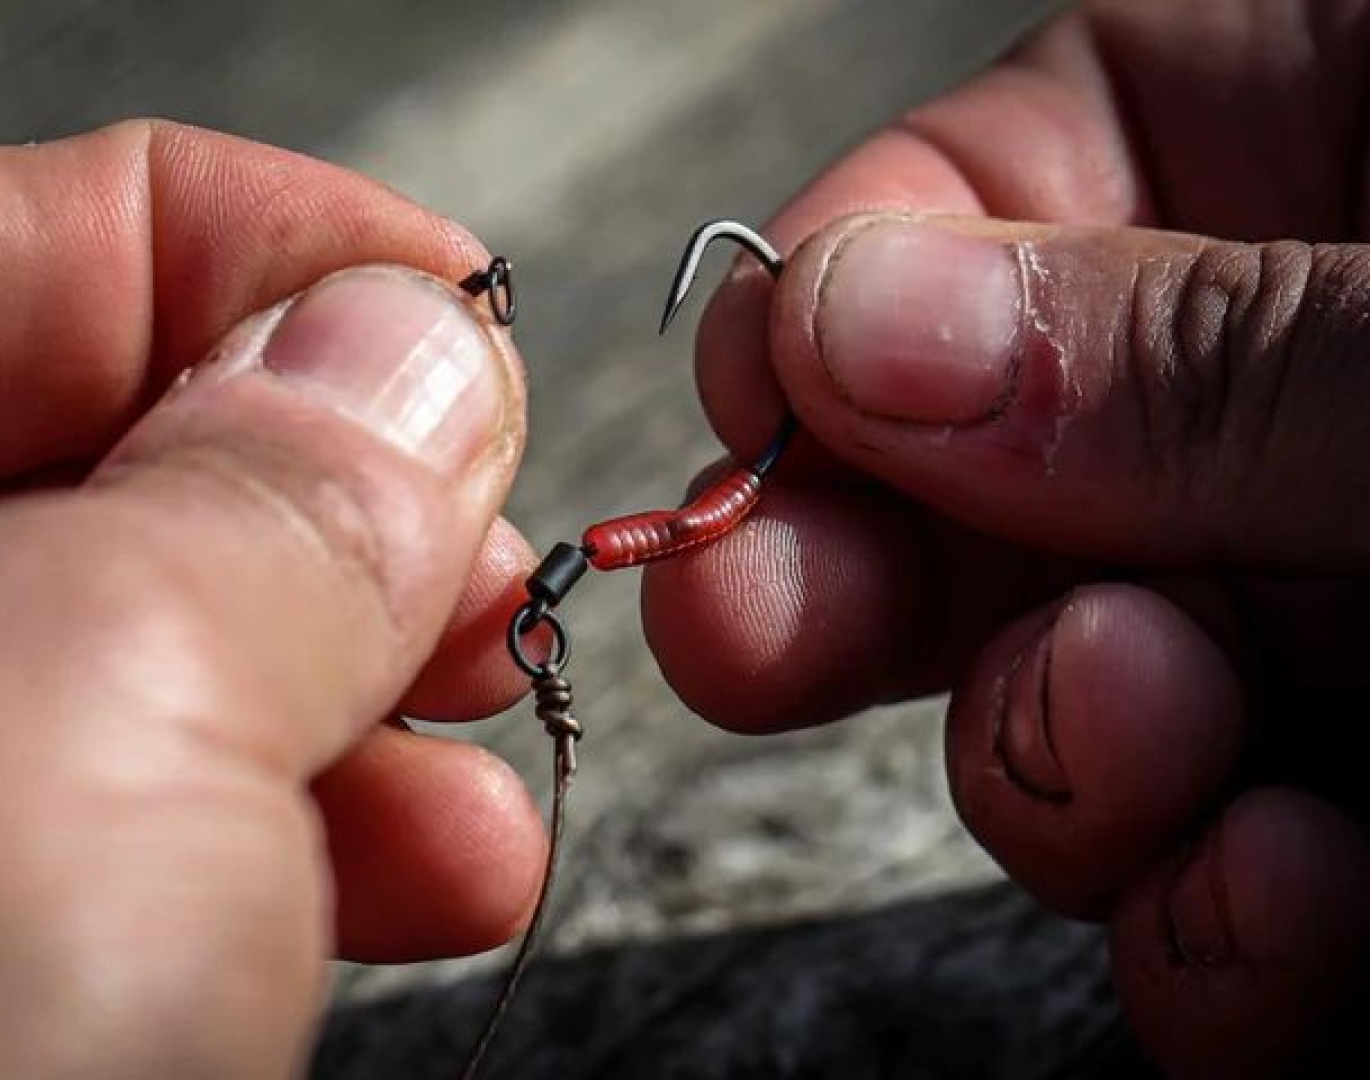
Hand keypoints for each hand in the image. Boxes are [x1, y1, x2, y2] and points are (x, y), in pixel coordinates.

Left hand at [0, 121, 545, 1076]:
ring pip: (154, 657)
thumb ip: (273, 480)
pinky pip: (160, 828)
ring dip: (360, 678)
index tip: (449, 310)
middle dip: (333, 493)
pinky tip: (448, 874)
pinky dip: (324, 831)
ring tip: (494, 731)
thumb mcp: (93, 691)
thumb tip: (408, 343)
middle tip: (483, 547)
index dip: (253, 249)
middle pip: (91, 450)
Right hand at [645, 2, 1369, 1075]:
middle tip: (746, 628)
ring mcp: (1333, 628)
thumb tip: (843, 328)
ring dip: (1049, 767)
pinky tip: (1262, 920)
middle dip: (858, 573)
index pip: (1006, 191)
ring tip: (1135, 746)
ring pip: (1067, 706)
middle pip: (986, 479)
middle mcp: (1299, 407)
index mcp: (1331, 163)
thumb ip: (1205, 344)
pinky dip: (1202, 944)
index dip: (846, 297)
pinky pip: (1220, 899)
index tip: (757, 417)